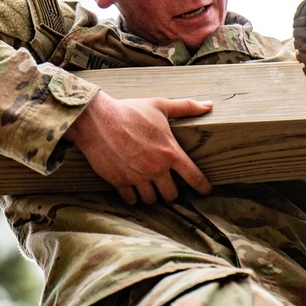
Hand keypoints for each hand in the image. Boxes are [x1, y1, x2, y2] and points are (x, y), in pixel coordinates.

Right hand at [65, 91, 212, 204]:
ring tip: (149, 185)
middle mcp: (156, 168)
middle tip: (167, 183)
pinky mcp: (119, 182)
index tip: (206, 190)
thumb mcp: (160, 105)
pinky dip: (133, 196)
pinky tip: (132, 187)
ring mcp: (137, 177)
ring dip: (152, 194)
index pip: (194, 176)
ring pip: (151, 199)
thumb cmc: (130, 111)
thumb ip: (186, 107)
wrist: (97, 120)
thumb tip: (208, 105)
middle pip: (172, 194)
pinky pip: (131, 200)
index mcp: (169, 152)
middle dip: (171, 190)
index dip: (203, 186)